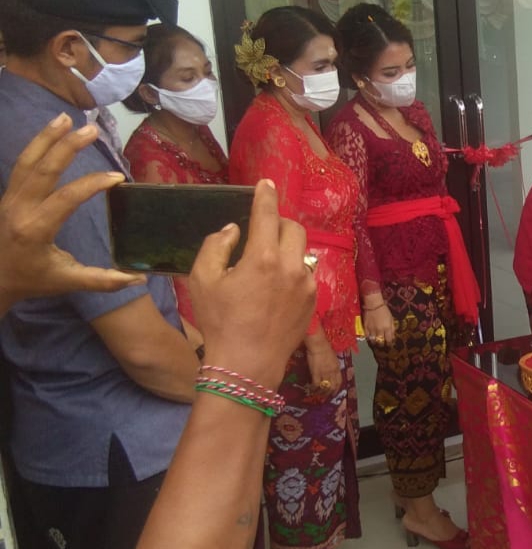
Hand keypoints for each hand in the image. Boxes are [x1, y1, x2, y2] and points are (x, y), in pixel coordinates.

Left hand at [0, 114, 143, 311]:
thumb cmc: (32, 280)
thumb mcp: (67, 281)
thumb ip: (103, 280)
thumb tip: (140, 279)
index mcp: (35, 229)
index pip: (66, 198)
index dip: (92, 184)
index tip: (117, 178)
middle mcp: (20, 209)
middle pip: (42, 170)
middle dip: (66, 147)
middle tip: (90, 129)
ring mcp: (10, 199)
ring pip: (26, 161)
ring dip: (46, 138)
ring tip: (65, 118)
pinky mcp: (8, 195)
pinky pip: (22, 165)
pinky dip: (36, 146)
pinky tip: (51, 132)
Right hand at [187, 179, 314, 387]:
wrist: (247, 364)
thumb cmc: (220, 323)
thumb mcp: (202, 281)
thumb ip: (215, 247)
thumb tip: (233, 230)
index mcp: (263, 257)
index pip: (267, 214)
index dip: (265, 195)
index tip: (265, 183)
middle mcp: (291, 266)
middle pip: (293, 228)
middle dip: (278, 222)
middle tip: (262, 229)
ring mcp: (306, 284)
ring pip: (302, 250)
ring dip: (287, 246)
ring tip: (269, 258)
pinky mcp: (313, 301)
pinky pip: (306, 273)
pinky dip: (293, 268)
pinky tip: (277, 282)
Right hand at [304, 334, 340, 397]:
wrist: (319, 345)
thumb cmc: (324, 347)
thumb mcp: (332, 357)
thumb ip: (332, 365)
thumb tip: (330, 369)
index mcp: (337, 368)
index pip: (339, 381)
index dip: (336, 388)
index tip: (334, 392)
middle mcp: (332, 372)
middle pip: (333, 386)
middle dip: (329, 393)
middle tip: (325, 396)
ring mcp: (325, 373)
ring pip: (325, 387)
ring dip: (321, 392)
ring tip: (318, 394)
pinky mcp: (316, 373)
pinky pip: (316, 385)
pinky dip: (314, 388)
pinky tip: (311, 389)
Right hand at [362, 302, 395, 347]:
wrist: (373, 305)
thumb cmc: (384, 310)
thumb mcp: (391, 319)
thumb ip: (392, 328)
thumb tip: (392, 337)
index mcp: (387, 328)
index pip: (389, 340)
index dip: (389, 344)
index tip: (389, 345)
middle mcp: (379, 331)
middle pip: (380, 342)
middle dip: (382, 345)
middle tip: (382, 345)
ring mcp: (372, 330)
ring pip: (373, 341)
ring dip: (375, 343)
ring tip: (376, 343)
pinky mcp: (365, 328)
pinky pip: (367, 337)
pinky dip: (369, 339)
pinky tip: (371, 339)